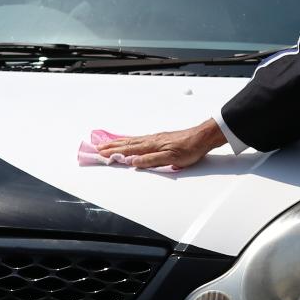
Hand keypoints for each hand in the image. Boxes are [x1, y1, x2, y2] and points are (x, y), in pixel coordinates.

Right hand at [95, 120, 223, 169]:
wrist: (202, 138)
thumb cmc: (189, 149)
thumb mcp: (171, 159)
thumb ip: (151, 160)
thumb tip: (134, 162)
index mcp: (152, 145)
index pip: (128, 150)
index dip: (114, 152)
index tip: (101, 153)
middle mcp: (151, 140)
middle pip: (127, 143)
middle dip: (112, 146)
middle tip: (98, 147)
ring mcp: (155, 138)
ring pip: (132, 140)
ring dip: (118, 142)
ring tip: (108, 143)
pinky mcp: (160, 138)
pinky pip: (139, 139)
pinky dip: (129, 140)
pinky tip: (128, 142)